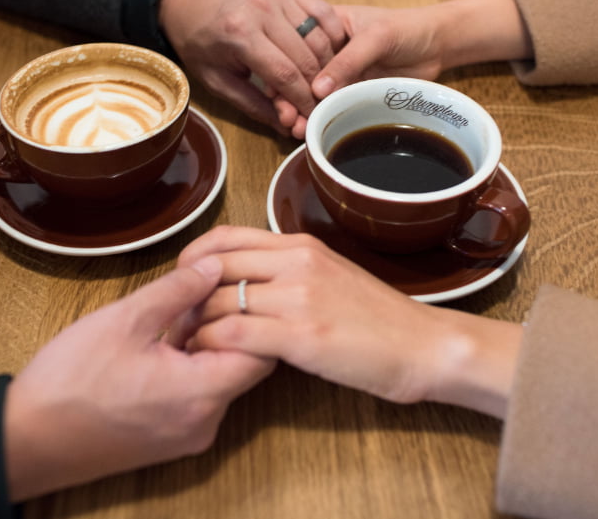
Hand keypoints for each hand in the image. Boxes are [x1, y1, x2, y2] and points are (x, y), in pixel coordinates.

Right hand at [2, 256, 274, 499]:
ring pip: (220, 381)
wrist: (25, 439)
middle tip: (193, 297)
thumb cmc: (71, 379)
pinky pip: (199, 398)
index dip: (249, 314)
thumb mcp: (125, 319)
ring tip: (169, 320)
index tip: (225, 287)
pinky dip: (189, 370)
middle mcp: (205, 423)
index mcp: (202, 393)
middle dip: (226, 327)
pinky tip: (157, 347)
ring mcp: (188, 437)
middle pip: (245, 367)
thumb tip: (215, 267)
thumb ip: (178, 290)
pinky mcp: (170, 441)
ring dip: (204, 348)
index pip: (263, 352)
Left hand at [158, 0, 344, 133]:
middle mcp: (262, 10)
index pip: (284, 74)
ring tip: (324, 86)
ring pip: (319, 38)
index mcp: (240, 34)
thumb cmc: (201, 44)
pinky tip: (329, 56)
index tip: (312, 117)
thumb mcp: (217, 81)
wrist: (192, 2)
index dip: (302, 101)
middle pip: (306, 58)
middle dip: (317, 88)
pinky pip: (323, 13)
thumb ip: (253, 104)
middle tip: (321, 106)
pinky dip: (332, 36)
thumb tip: (287, 126)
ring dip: (327, 66)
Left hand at [170, 227, 520, 415]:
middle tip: (173, 320)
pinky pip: (234, 335)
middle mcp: (296, 262)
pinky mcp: (302, 336)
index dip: (191, 259)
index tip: (181, 284)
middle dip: (182, 295)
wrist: (424, 346)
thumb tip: (246, 279)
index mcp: (301, 245)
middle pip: (212, 267)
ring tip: (184, 345)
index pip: (225, 237)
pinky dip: (211, 347)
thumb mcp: (332, 276)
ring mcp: (298, 298)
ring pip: (217, 302)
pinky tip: (208, 361)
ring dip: (193, 325)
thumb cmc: (379, 319)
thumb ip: (291, 270)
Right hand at [273, 3, 446, 137]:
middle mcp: (326, 49)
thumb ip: (348, 61)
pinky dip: (320, 117)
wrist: (437, 45)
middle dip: (289, 96)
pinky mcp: (350, 91)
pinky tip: (310, 129)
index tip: (276, 91)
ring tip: (295, 129)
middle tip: (286, 117)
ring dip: (302, 110)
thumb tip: (316, 89)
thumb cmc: (407, 28)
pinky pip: (330, 105)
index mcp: (324, 25)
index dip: (284, 68)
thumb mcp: (377, 38)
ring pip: (312, 93)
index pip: (295, 47)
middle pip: (298, 73)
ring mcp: (338, 72)